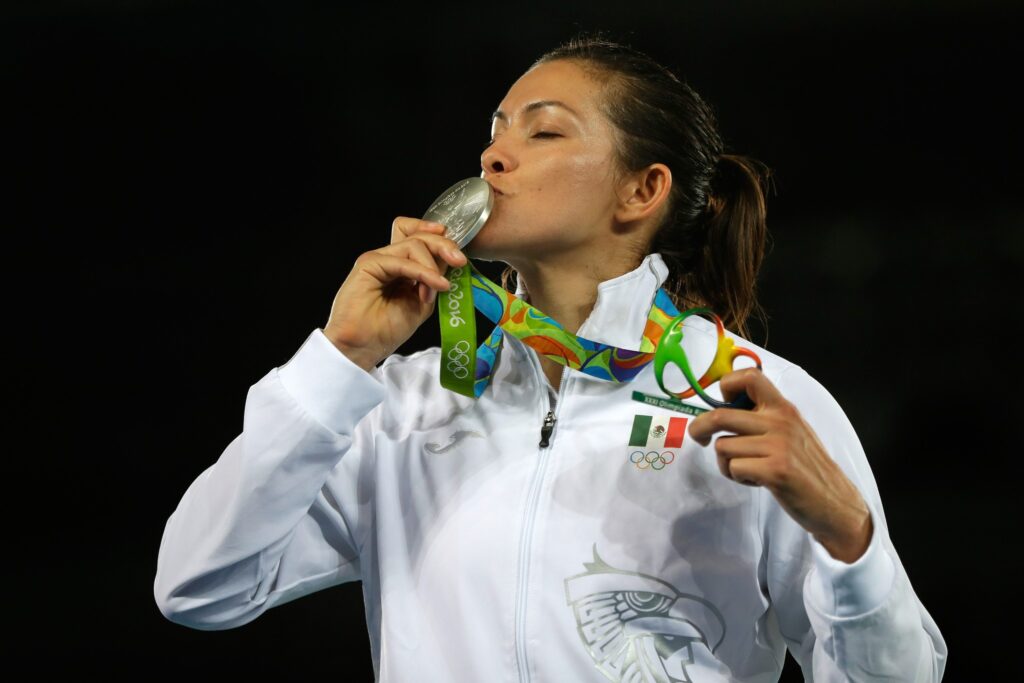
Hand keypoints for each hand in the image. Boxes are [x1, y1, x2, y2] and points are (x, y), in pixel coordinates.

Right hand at [323, 217, 466, 371]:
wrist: (362, 347)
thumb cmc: (387, 330)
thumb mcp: (422, 302)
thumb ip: (433, 280)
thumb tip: (450, 261)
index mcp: (399, 266)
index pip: (416, 236)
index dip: (436, 235)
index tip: (456, 249)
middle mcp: (387, 258)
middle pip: (417, 235)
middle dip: (443, 244)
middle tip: (460, 261)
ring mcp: (377, 259)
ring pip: (413, 244)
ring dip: (433, 266)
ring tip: (439, 289)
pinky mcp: (368, 264)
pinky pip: (402, 261)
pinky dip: (423, 272)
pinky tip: (436, 284)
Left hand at [687, 367, 872, 562]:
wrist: (835, 502)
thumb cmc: (806, 467)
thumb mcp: (790, 432)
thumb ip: (763, 418)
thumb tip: (721, 409)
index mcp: (783, 408)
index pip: (749, 377)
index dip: (725, 385)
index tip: (719, 402)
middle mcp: (780, 421)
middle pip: (720, 415)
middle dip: (700, 428)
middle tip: (699, 438)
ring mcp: (778, 445)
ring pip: (723, 446)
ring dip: (726, 462)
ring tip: (748, 470)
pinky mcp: (775, 469)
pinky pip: (733, 467)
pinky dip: (738, 477)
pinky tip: (756, 481)